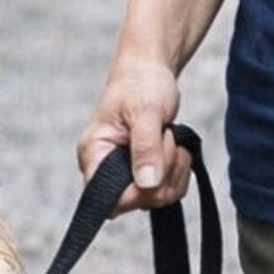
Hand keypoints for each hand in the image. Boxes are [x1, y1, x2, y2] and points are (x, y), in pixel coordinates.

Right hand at [78, 56, 191, 214]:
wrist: (150, 72)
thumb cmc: (141, 84)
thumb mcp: (146, 111)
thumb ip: (145, 147)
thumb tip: (146, 184)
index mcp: (93, 154)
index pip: (105, 199)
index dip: (134, 193)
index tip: (153, 166)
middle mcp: (105, 170)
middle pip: (138, 200)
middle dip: (163, 172)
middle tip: (165, 136)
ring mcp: (126, 175)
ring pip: (158, 197)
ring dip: (175, 169)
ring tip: (169, 136)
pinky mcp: (145, 175)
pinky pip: (169, 190)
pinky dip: (180, 171)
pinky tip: (175, 146)